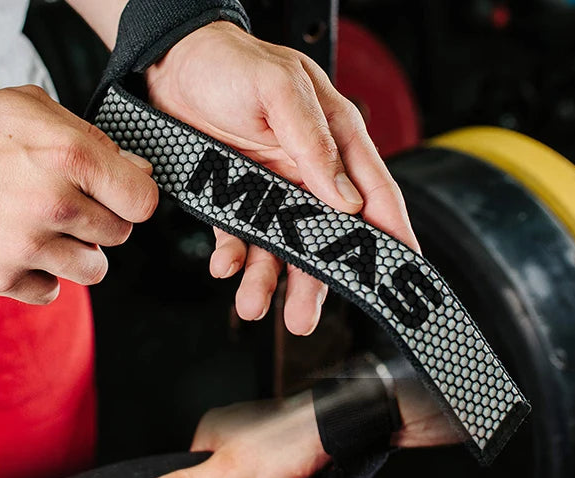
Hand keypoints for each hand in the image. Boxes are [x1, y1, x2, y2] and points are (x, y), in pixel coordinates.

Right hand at [0, 85, 158, 303]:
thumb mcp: (29, 108)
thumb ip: (91, 139)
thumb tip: (138, 171)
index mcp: (68, 156)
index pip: (142, 201)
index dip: (132, 197)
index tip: (118, 196)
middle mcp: (53, 204)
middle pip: (118, 235)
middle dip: (99, 221)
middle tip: (67, 207)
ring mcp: (28, 246)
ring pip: (93, 270)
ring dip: (77, 254)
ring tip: (48, 233)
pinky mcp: (3, 278)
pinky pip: (51, 292)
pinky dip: (41, 277)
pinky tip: (21, 252)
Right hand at [128, 393, 329, 477]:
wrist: (334, 433)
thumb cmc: (285, 445)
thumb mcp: (226, 475)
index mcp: (208, 429)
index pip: (186, 470)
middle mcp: (230, 428)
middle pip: (213, 472)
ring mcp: (255, 435)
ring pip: (240, 472)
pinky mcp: (277, 445)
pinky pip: (263, 470)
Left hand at [145, 22, 419, 336]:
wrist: (171, 61)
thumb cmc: (233, 62)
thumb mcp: (280, 90)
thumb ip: (313, 143)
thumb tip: (346, 199)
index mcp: (337, 142)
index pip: (376, 197)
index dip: (393, 239)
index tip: (402, 278)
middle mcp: (308, 174)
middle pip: (324, 241)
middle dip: (315, 284)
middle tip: (303, 319)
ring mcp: (270, 192)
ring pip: (279, 250)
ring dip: (268, 280)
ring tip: (252, 305)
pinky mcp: (232, 201)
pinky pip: (237, 239)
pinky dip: (231, 257)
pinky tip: (223, 266)